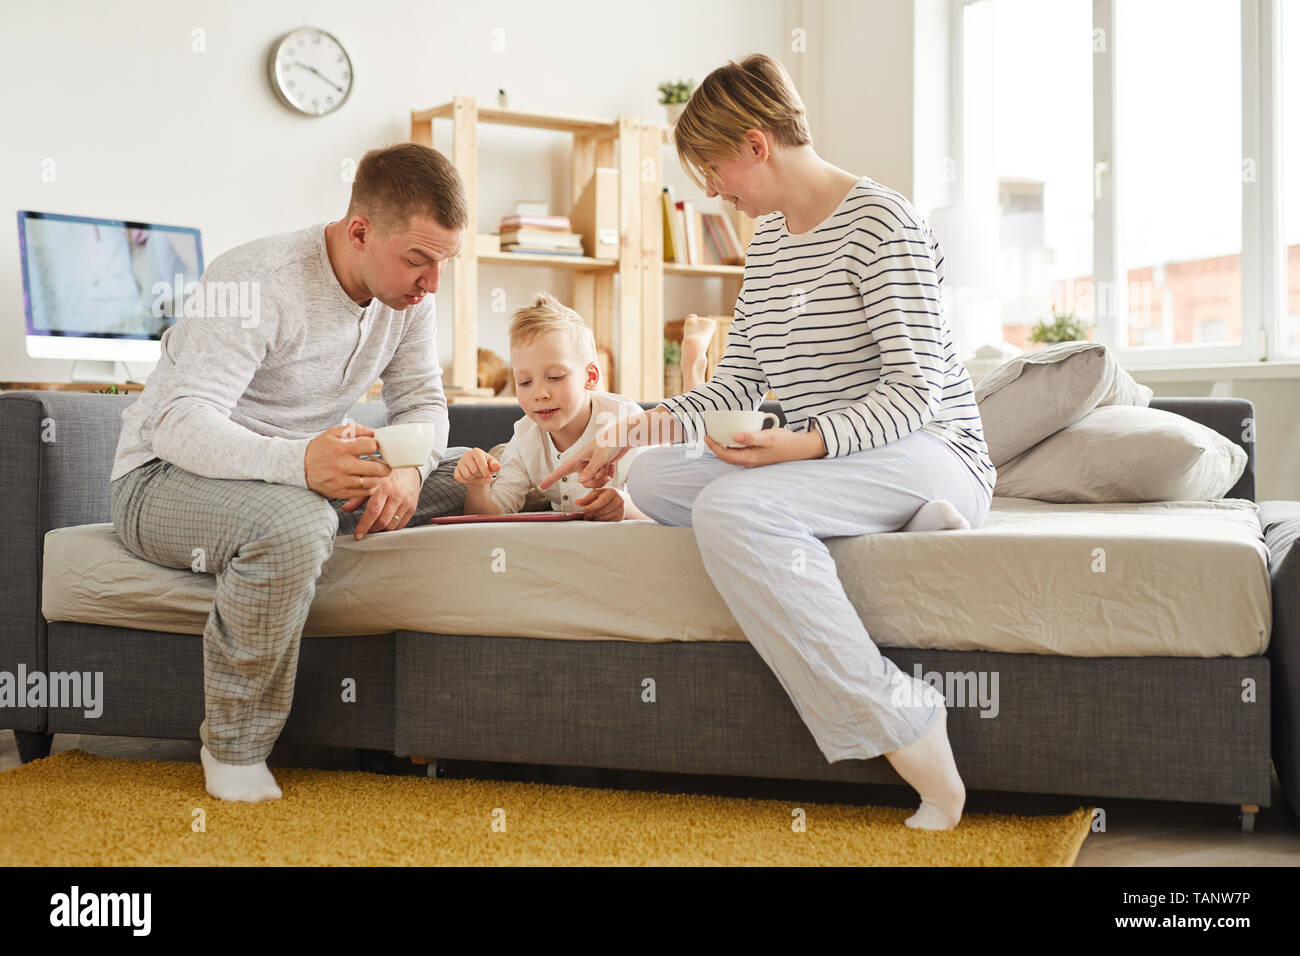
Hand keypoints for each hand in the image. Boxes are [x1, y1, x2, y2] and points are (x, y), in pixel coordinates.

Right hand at [305, 424, 391, 498]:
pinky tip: (366, 480)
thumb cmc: (319, 448)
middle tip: (383, 463)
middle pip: (378, 468)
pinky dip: (369, 487)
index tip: (374, 447)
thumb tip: (374, 432)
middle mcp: (343, 466)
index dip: (376, 445)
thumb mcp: (333, 433)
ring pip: (373, 482)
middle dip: (385, 465)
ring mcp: (342, 481)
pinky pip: (364, 492)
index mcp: (342, 448)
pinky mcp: (341, 492)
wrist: (299, 467)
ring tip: (375, 472)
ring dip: (378, 477)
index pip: (371, 446)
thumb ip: (355, 430)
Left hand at [339, 466, 421, 539]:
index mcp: (384, 487)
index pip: (373, 512)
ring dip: (382, 529)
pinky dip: (393, 527)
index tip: (358, 535)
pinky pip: (402, 524)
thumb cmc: (386, 471)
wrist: (408, 464)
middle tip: (366, 530)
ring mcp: (406, 501)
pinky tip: (386, 523)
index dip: (364, 526)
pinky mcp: (412, 506)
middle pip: (383, 521)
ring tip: (375, 526)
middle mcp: (396, 495)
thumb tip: (346, 509)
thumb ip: (357, 495)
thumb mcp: (369, 479)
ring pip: (392, 525)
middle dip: (372, 529)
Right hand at [453, 448, 500, 486]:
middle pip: (474, 471)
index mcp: (476, 452)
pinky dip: (465, 481)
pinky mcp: (456, 469)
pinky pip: (459, 478)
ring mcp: (460, 462)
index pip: (481, 463)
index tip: (489, 479)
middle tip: (481, 474)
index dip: (486, 473)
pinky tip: (469, 478)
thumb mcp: (492, 464)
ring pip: (467, 475)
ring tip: (475, 475)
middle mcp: (467, 455)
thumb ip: (495, 465)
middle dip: (479, 475)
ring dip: (473, 478)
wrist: (478, 469)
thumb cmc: (486, 465)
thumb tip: (497, 467)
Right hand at [539, 426, 626, 489]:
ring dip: (603, 477)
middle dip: (595, 481)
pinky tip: (612, 465)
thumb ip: (590, 471)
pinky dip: (609, 473)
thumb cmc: (611, 442)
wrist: (624, 437)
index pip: (562, 470)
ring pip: (594, 482)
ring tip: (609, 465)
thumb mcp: (600, 458)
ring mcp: (593, 466)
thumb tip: (580, 481)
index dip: (551, 478)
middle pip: (584, 482)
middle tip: (603, 472)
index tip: (542, 486)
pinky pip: (603, 479)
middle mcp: (584, 463)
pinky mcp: (601, 468)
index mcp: (579, 458)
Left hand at [577, 487, 624, 520]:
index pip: (602, 501)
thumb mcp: (597, 493)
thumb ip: (587, 498)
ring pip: (604, 518)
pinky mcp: (620, 518)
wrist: (622, 499)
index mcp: (613, 492)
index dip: (592, 506)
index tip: (584, 510)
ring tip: (591, 516)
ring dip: (595, 519)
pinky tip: (598, 518)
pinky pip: (607, 522)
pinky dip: (600, 522)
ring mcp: (620, 510)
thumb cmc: (606, 495)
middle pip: (602, 511)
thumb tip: (577, 502)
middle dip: (592, 514)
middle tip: (585, 515)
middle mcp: (619, 501)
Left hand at [704, 426, 826, 467]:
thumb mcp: (767, 437)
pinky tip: (736, 438)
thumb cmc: (786, 443)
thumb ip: (750, 437)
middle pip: (727, 456)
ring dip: (725, 446)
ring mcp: (754, 461)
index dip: (714, 446)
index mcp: (750, 458)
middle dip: (717, 446)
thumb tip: (734, 435)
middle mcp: (750, 462)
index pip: (725, 454)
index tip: (707, 436)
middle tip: (710, 435)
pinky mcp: (758, 457)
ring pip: (734, 455)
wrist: (801, 449)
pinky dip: (735, 446)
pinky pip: (741, 453)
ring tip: (719, 436)